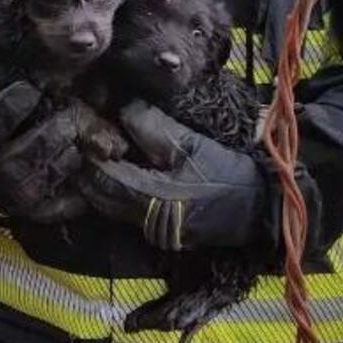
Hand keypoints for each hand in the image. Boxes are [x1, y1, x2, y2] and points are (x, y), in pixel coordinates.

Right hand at [0, 65, 88, 223]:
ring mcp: (0, 202)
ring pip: (34, 187)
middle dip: (45, 137)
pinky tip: (84, 174)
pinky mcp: (19, 215)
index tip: (30, 89)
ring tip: (76, 138)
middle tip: (66, 116)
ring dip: (61, 161)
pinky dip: (70, 199)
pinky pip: (48, 212)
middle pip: (15, 163)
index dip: (7, 111)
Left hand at [78, 100, 320, 250]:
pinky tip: (117, 172)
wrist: (260, 208)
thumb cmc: (227, 174)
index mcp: (152, 201)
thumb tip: (123, 110)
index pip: (105, 180)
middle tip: (83, 143)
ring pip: (111, 206)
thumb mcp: (191, 145)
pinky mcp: (160, 232)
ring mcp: (152, 232)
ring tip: (96, 155)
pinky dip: (115, 192)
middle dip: (89, 172)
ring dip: (100, 183)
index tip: (84, 133)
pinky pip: (125, 211)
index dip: (92, 156)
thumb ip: (153, 128)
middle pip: (101, 198)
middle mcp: (146, 222)